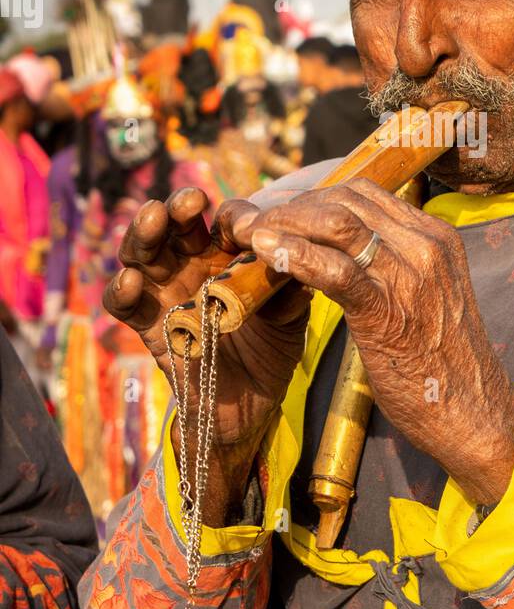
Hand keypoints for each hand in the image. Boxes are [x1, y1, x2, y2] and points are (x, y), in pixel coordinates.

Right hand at [103, 187, 311, 520]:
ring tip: (153, 219)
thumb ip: (290, 289)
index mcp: (228, 255)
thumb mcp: (289, 317)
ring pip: (143, 252)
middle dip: (179, 208)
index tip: (245, 228)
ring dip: (144, 233)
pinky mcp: (148, 326)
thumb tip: (297, 259)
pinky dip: (121, 290)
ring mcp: (166, 293)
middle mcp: (192, 266)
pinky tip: (132, 282)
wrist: (250, 407)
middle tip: (190, 201)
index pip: (225, 223)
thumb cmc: (271, 350)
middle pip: (175, 225)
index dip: (233, 220)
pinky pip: (124, 304)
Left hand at [248, 178, 513, 504]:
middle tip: (256, 224)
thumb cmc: (441, 364)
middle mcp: (426, 244)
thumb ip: (391, 268)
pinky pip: (335, 270)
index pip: (364, 192)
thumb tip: (338, 256)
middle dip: (292, 207)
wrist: (474, 413)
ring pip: (336, 222)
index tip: (282, 214)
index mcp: (436, 237)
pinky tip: (266, 254)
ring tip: (251, 236)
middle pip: (345, 199)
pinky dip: (294, 255)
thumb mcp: (424, 297)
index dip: (313, 196)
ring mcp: (410, 275)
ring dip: (285, 224)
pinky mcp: (388, 310)